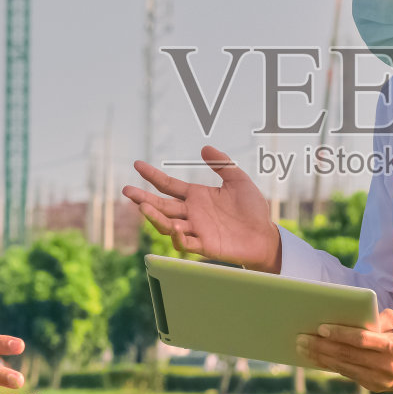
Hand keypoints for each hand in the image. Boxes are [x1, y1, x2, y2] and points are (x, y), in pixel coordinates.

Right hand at [122, 146, 281, 270]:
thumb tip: (204, 147)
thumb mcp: (239, 180)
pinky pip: (185, 243)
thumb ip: (223, 164)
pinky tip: (174, 226)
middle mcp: (192, 213)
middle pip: (162, 205)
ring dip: (155, 216)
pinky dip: (177, 237)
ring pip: (167, 224)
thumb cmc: (252, 209)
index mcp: (197, 196)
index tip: (137, 165)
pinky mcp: (205, 245)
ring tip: (144, 207)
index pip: (169, 185)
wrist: (265, 235)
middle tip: (127, 190)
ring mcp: (196, 230)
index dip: (153, 176)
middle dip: (143, 198)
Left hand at [296, 309, 392, 392]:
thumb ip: (376, 320)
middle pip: (347, 355)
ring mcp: (381, 380)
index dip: (340, 334)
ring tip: (303, 348)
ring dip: (321, 358)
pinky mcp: (376, 387)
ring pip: (344, 368)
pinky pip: (349, 374)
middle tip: (301, 338)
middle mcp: (387, 366)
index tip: (321, 328)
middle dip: (322, 346)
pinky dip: (332, 365)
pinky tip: (318, 358)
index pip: (361, 340)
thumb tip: (349, 319)